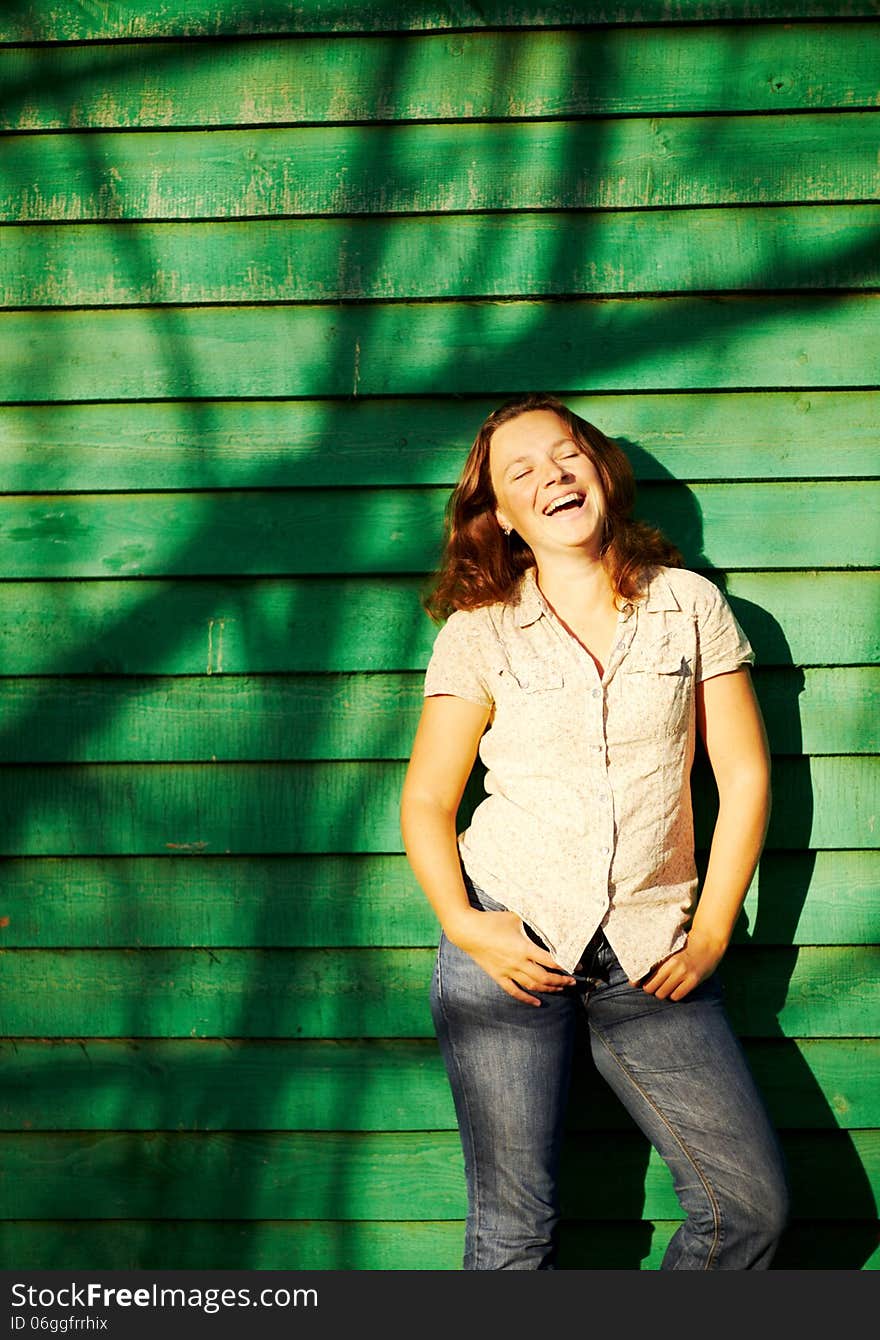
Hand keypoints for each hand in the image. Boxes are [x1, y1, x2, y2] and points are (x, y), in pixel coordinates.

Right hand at [448, 908, 575, 1006]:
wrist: (467, 931)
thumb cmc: (492, 921)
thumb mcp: (515, 916)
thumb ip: (532, 919)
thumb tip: (547, 915)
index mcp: (524, 948)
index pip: (551, 961)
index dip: (566, 965)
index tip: (577, 967)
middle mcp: (518, 963)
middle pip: (545, 978)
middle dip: (561, 981)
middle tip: (572, 982)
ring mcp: (508, 972)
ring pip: (533, 986)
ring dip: (548, 989)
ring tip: (560, 989)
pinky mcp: (499, 976)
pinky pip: (514, 991)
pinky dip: (527, 999)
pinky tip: (538, 1002)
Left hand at [630, 930, 724, 1001]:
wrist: (709, 942)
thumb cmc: (687, 945)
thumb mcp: (671, 950)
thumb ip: (660, 960)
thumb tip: (640, 973)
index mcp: (664, 955)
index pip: (645, 972)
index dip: (638, 981)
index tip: (635, 983)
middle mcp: (672, 965)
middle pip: (651, 987)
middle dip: (650, 989)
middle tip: (653, 987)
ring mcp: (683, 973)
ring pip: (662, 993)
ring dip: (662, 993)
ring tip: (665, 989)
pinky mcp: (693, 980)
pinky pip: (676, 996)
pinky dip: (674, 995)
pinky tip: (676, 990)